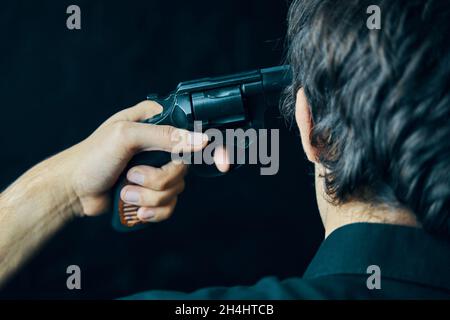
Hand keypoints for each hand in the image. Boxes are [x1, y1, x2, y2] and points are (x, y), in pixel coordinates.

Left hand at [61, 100, 207, 221]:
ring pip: (177, 190)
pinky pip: (169, 206)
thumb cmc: (92, 157)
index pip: (195, 131)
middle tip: (133, 175)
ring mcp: (157, 170)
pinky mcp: (152, 192)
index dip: (213, 148)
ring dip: (148, 196)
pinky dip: (150, 211)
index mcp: (157, 122)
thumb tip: (200, 141)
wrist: (73, 190)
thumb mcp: (126, 136)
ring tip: (125, 191)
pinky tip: (134, 207)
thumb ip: (165, 136)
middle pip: (185, 168)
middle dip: (158, 179)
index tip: (225, 164)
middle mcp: (161, 145)